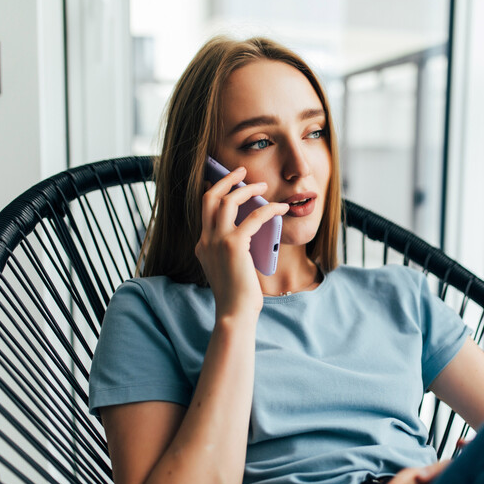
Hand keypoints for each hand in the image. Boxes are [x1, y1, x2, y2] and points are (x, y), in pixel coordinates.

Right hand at [195, 166, 288, 319]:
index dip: (216, 191)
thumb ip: (233, 248)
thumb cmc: (238, 294)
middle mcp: (205, 240)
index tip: (227, 181)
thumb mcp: (230, 267)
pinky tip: (281, 208)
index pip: (204, 209)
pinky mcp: (233, 245)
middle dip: (225, 179)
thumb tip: (252, 230)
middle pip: (210, 197)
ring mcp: (216, 241)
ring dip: (246, 189)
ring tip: (262, 185)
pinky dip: (268, 209)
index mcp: (202, 245)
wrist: (234, 312)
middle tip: (241, 171)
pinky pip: (253, 217)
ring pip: (227, 201)